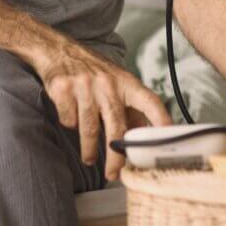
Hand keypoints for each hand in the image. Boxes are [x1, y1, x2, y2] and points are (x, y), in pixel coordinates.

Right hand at [36, 39, 172, 180]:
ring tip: (90, 159)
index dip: (161, 119)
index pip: (149, 101)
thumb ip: (131, 107)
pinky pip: (69, 120)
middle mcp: (107, 83)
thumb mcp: (117, 83)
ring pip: (89, 129)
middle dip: (115, 155)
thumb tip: (148, 134)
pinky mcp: (63, 89)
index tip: (167, 138)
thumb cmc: (93, 71)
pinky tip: (71, 118)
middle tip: (114, 174)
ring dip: (89, 149)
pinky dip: (70, 124)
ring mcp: (84, 85)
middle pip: (116, 126)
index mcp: (125, 82)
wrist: (58, 51)